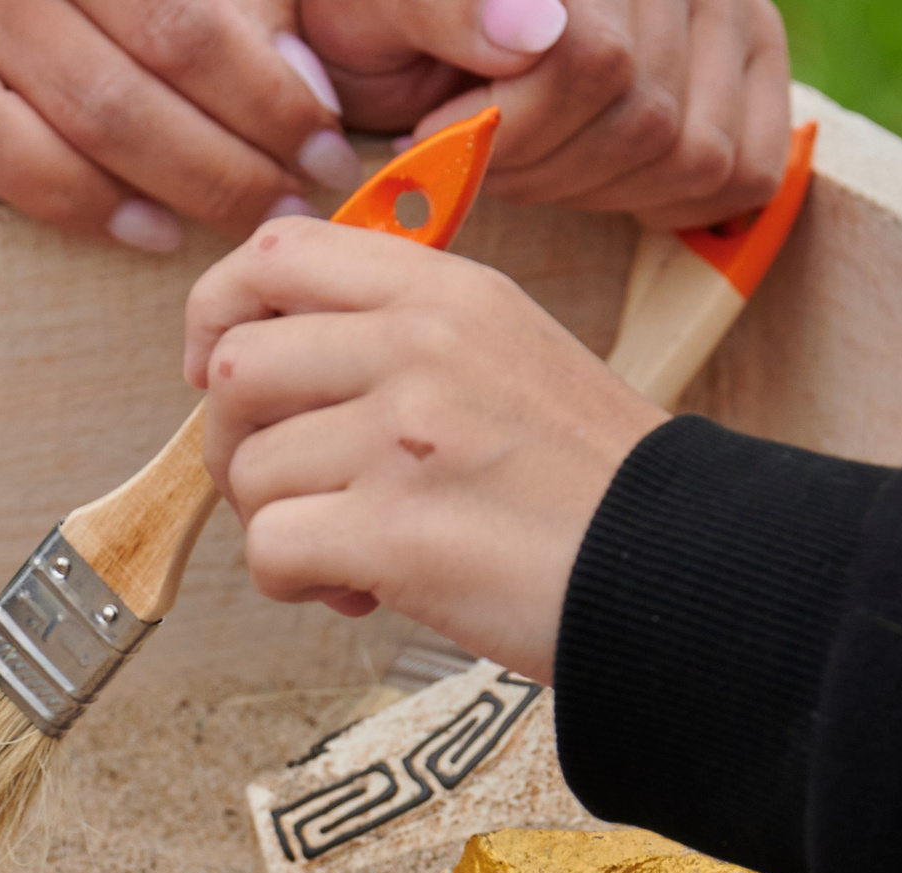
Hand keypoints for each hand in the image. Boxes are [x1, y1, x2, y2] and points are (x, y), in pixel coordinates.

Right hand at [0, 0, 358, 246]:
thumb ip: (242, 9)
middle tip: (276, 211)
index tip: (328, 153)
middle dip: (212, 167)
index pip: (179, 20)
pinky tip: (40, 223)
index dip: (266, 97)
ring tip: (170, 231)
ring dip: (92, 195)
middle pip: (104, 88)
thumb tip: (328, 85)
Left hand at [187, 217, 665, 677]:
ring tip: (357, 551)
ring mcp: (403, 435)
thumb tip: (263, 356)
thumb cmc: (588, 484)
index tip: (222, 369)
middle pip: (237, 369)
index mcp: (446, 292)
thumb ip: (400, 333)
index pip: (276, 251)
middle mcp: (418, 346)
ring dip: (281, 528)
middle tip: (296, 490)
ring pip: (248, 473)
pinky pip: (269, 551)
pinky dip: (295, 585)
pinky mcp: (394, 531)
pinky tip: (359, 591)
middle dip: (240, 447)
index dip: (220, 312)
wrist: (680, 568)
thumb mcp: (509, 353)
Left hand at [309, 0, 791, 228]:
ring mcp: (731, 10)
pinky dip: (668, 199)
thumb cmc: (383, 15)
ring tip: (528, 155)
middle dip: (542, 168)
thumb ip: (444, 6)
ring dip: (594, 187)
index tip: (434, 130)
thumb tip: (534, 34)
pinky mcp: (754, 59)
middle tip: (477, 153)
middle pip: (644, 121)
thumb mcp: (376, 5)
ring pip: (692, 154)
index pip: (593, 62)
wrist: (406, 22)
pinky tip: (597, 176)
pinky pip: (744, 167)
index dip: (509, 127)